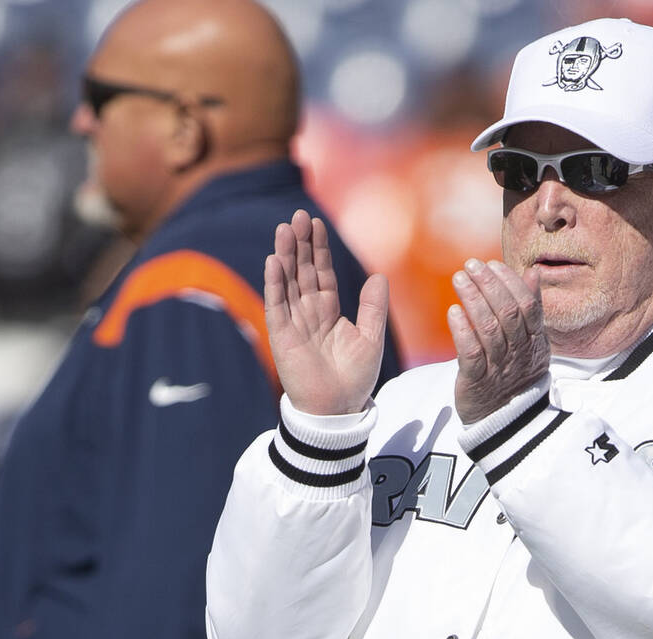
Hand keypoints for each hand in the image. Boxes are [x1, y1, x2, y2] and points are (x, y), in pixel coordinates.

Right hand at [265, 209, 387, 414]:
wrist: (338, 408)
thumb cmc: (355, 378)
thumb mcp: (370, 338)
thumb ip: (372, 307)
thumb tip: (379, 276)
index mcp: (329, 312)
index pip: (321, 273)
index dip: (318, 249)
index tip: (317, 223)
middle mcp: (309, 313)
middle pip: (301, 272)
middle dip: (300, 244)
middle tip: (298, 216)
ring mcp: (293, 323)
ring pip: (287, 283)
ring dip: (285, 256)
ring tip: (284, 229)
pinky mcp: (281, 336)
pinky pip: (276, 305)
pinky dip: (274, 284)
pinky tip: (273, 262)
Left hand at [448, 259, 549, 423]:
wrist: (504, 418)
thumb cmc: (515, 371)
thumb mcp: (531, 341)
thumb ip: (531, 308)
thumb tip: (532, 273)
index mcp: (534, 341)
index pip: (527, 306)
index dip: (510, 282)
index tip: (493, 264)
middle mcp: (519, 353)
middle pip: (507, 314)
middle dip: (489, 285)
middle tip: (471, 265)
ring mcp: (498, 367)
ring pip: (488, 330)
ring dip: (473, 300)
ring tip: (459, 279)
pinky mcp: (476, 381)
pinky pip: (470, 353)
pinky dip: (461, 330)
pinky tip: (453, 311)